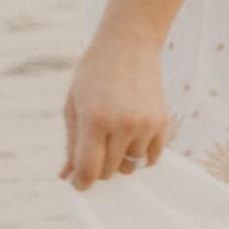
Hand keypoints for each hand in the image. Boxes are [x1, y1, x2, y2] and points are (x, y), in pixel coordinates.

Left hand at [61, 26, 174, 190]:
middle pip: (108, 171)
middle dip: (98, 167)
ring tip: (114, 135)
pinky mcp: (162, 123)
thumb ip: (72, 144)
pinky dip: (140, 157)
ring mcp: (145, 124)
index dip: (81, 182)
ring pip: (130, 167)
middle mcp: (123, 124)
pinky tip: (131, 140)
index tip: (78, 183)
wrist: (129, 44)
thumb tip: (67, 177)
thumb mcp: (73, 106)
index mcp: (95, 119)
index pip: (88, 169)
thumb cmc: (93, 74)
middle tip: (95, 148)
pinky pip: (151, 158)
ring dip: (120, 160)